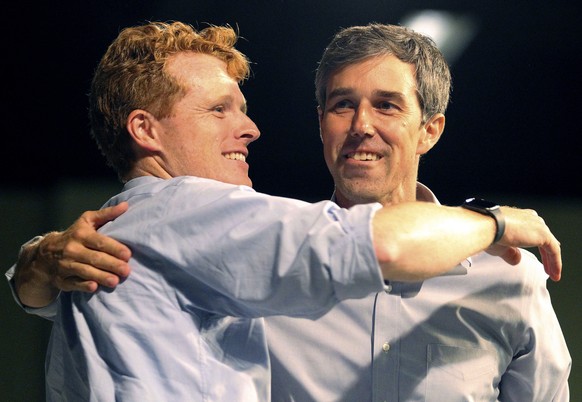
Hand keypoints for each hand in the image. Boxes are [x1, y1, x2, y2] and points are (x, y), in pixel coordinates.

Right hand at [14, 202, 130, 306]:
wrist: (45, 253)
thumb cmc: (74, 235)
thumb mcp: (87, 221)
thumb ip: (106, 214)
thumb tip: (125, 206)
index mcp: (81, 235)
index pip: (100, 242)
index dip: (114, 248)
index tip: (128, 255)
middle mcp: (72, 250)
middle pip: (95, 258)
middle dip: (112, 265)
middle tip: (126, 270)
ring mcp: (65, 265)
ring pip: (85, 271)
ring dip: (101, 277)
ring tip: (115, 281)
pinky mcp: (61, 279)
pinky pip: (73, 284)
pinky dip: (83, 286)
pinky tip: (94, 287)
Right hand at [489, 206, 561, 280]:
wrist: (490, 225)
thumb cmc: (489, 232)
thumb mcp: (501, 245)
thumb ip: (511, 253)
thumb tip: (517, 260)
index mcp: (519, 217)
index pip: (532, 230)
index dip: (534, 242)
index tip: (535, 254)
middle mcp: (530, 218)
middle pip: (543, 237)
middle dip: (546, 253)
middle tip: (547, 267)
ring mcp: (538, 226)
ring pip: (550, 245)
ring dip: (552, 260)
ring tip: (552, 274)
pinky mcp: (544, 235)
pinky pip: (554, 251)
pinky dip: (555, 263)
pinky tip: (554, 274)